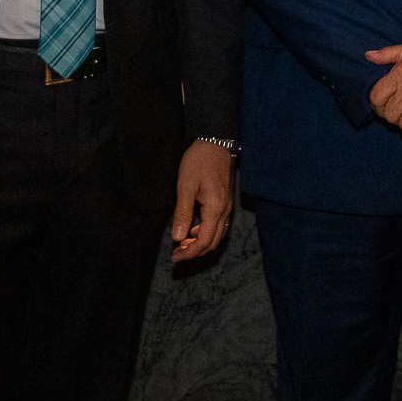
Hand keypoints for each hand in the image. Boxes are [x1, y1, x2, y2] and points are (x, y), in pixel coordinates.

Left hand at [170, 140, 234, 262]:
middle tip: (176, 256)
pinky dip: (205, 233)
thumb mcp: (185, 185)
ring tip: (182, 245)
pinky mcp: (224, 201)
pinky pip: (218, 225)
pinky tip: (193, 230)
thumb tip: (178, 238)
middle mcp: (224, 210)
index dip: (190, 252)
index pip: (205, 240)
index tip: (175, 257)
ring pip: (217, 235)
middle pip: (213, 242)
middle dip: (195, 252)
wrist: (214, 142)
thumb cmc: (198, 161)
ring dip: (200, 243)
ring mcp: (226, 206)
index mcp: (215, 208)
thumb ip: (182, 213)